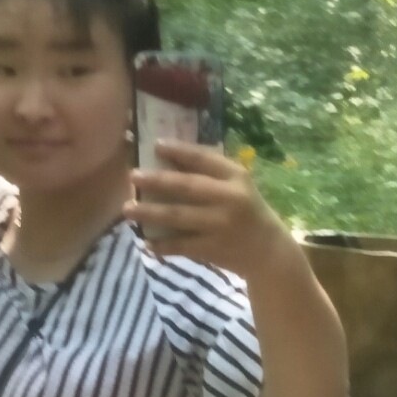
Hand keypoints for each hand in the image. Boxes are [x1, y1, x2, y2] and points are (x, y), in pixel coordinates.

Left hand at [123, 140, 293, 278]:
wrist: (268, 251)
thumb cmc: (246, 212)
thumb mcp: (237, 187)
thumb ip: (210, 173)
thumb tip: (167, 158)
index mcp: (236, 176)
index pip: (204, 158)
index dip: (179, 151)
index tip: (156, 144)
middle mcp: (229, 198)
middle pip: (187, 186)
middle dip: (156, 180)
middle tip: (132, 176)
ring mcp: (220, 225)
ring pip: (178, 216)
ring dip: (150, 213)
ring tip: (127, 209)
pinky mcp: (213, 248)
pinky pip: (181, 245)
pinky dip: (162, 245)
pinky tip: (146, 242)